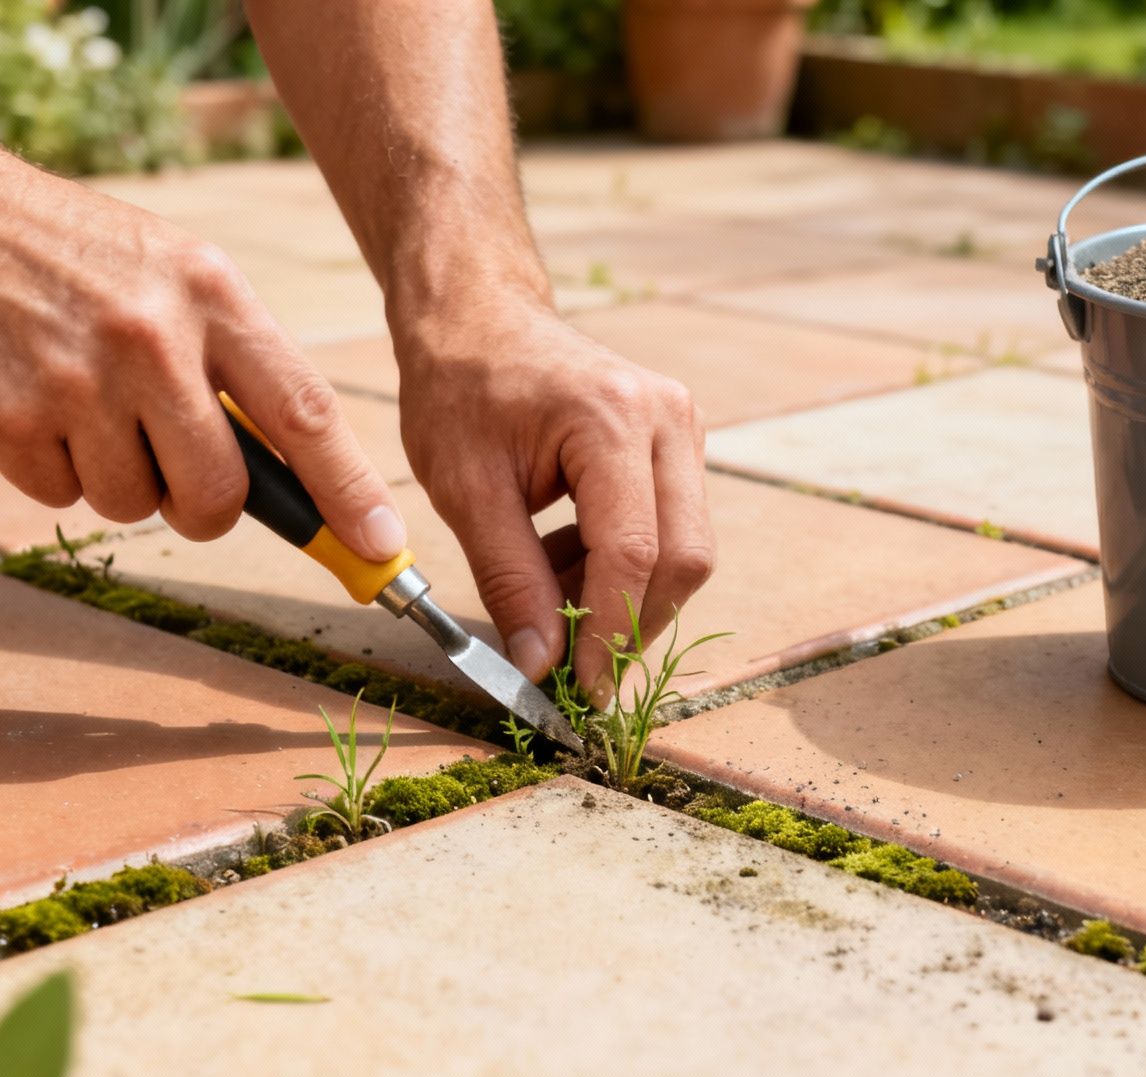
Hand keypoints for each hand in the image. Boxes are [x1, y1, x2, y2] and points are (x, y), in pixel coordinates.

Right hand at [0, 156, 405, 556]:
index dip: (348, 493)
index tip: (384, 550)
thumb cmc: (77, 255)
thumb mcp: (176, 272)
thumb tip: (302, 480)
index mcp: (211, 294)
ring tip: (81, 399)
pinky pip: (58, 496)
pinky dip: (50, 467)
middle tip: (173, 471)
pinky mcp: (4, 415)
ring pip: (131, 504)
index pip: (303, 413)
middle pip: (217, 493)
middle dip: (203, 508)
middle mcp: (150, 337)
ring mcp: (73, 379)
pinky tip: (30, 398)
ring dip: (114, 478)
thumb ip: (236, 363)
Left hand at [395, 296, 715, 704]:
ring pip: (685, 551)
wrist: (479, 317)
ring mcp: (684, 427)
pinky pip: (671, 529)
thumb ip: (508, 580)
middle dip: (629, 624)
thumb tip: (539, 668)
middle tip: (569, 665)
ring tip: (545, 590)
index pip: (633, 552)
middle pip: (683, 558)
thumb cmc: (460, 389)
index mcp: (611, 419)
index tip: (577, 691)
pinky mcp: (680, 444)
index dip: (609, 632)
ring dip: (623, 595)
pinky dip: (622, 567)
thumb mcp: (466, 490)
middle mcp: (668, 418)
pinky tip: (560, 559)